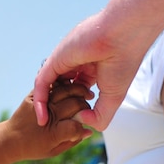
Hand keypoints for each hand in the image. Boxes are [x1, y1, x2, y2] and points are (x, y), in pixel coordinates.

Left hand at [7, 80, 92, 161]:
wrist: (10, 139)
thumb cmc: (34, 147)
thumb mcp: (54, 151)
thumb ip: (73, 141)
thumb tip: (90, 131)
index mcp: (52, 134)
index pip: (77, 124)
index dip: (86, 123)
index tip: (88, 124)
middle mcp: (46, 117)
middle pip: (75, 104)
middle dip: (85, 105)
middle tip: (88, 108)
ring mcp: (39, 105)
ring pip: (65, 90)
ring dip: (78, 91)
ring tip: (85, 95)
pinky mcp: (32, 96)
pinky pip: (53, 85)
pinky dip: (65, 85)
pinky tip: (72, 88)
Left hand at [33, 12, 145, 131]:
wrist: (122, 34)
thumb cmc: (123, 62)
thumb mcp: (113, 97)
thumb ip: (100, 115)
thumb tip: (80, 122)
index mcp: (92, 69)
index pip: (78, 90)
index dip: (77, 108)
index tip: (76, 125)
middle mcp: (76, 65)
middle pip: (62, 91)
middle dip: (59, 110)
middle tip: (55, 129)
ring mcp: (64, 62)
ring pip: (50, 88)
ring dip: (47, 108)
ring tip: (46, 127)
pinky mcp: (55, 61)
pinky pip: (41, 85)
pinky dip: (40, 103)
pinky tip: (42, 119)